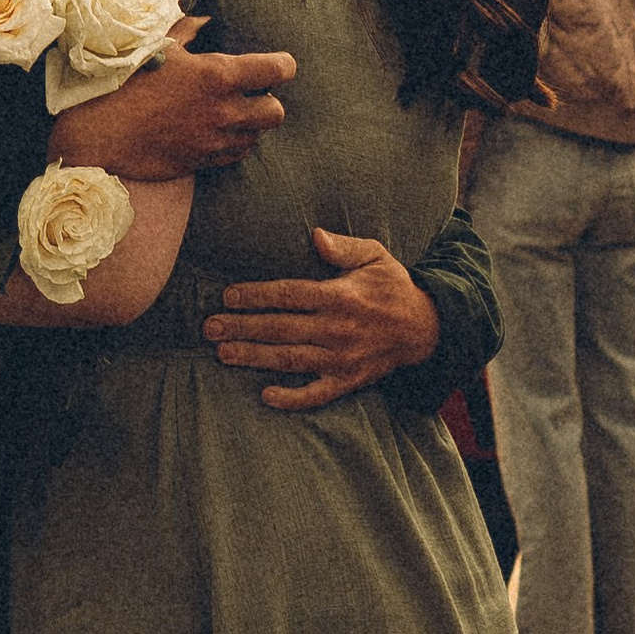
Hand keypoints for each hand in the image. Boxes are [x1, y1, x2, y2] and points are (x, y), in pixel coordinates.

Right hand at [51, 18, 294, 178]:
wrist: (101, 132)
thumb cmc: (126, 82)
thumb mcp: (158, 47)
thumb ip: (187, 31)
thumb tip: (204, 20)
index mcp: (218, 75)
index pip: (277, 69)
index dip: (283, 65)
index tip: (278, 64)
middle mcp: (225, 111)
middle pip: (276, 111)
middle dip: (268, 100)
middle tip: (252, 93)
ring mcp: (215, 140)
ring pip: (256, 137)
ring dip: (250, 125)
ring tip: (230, 114)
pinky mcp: (203, 162)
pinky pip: (234, 156)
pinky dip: (232, 144)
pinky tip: (214, 132)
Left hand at [205, 228, 440, 409]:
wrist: (425, 328)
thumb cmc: (393, 287)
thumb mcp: (376, 256)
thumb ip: (345, 246)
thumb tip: (315, 235)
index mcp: (340, 296)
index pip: (289, 295)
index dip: (256, 295)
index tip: (228, 296)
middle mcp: (337, 329)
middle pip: (281, 328)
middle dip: (242, 327)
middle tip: (209, 327)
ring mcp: (341, 358)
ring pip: (289, 359)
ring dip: (254, 357)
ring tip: (222, 353)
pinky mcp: (347, 381)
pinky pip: (316, 394)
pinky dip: (291, 398)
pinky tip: (265, 395)